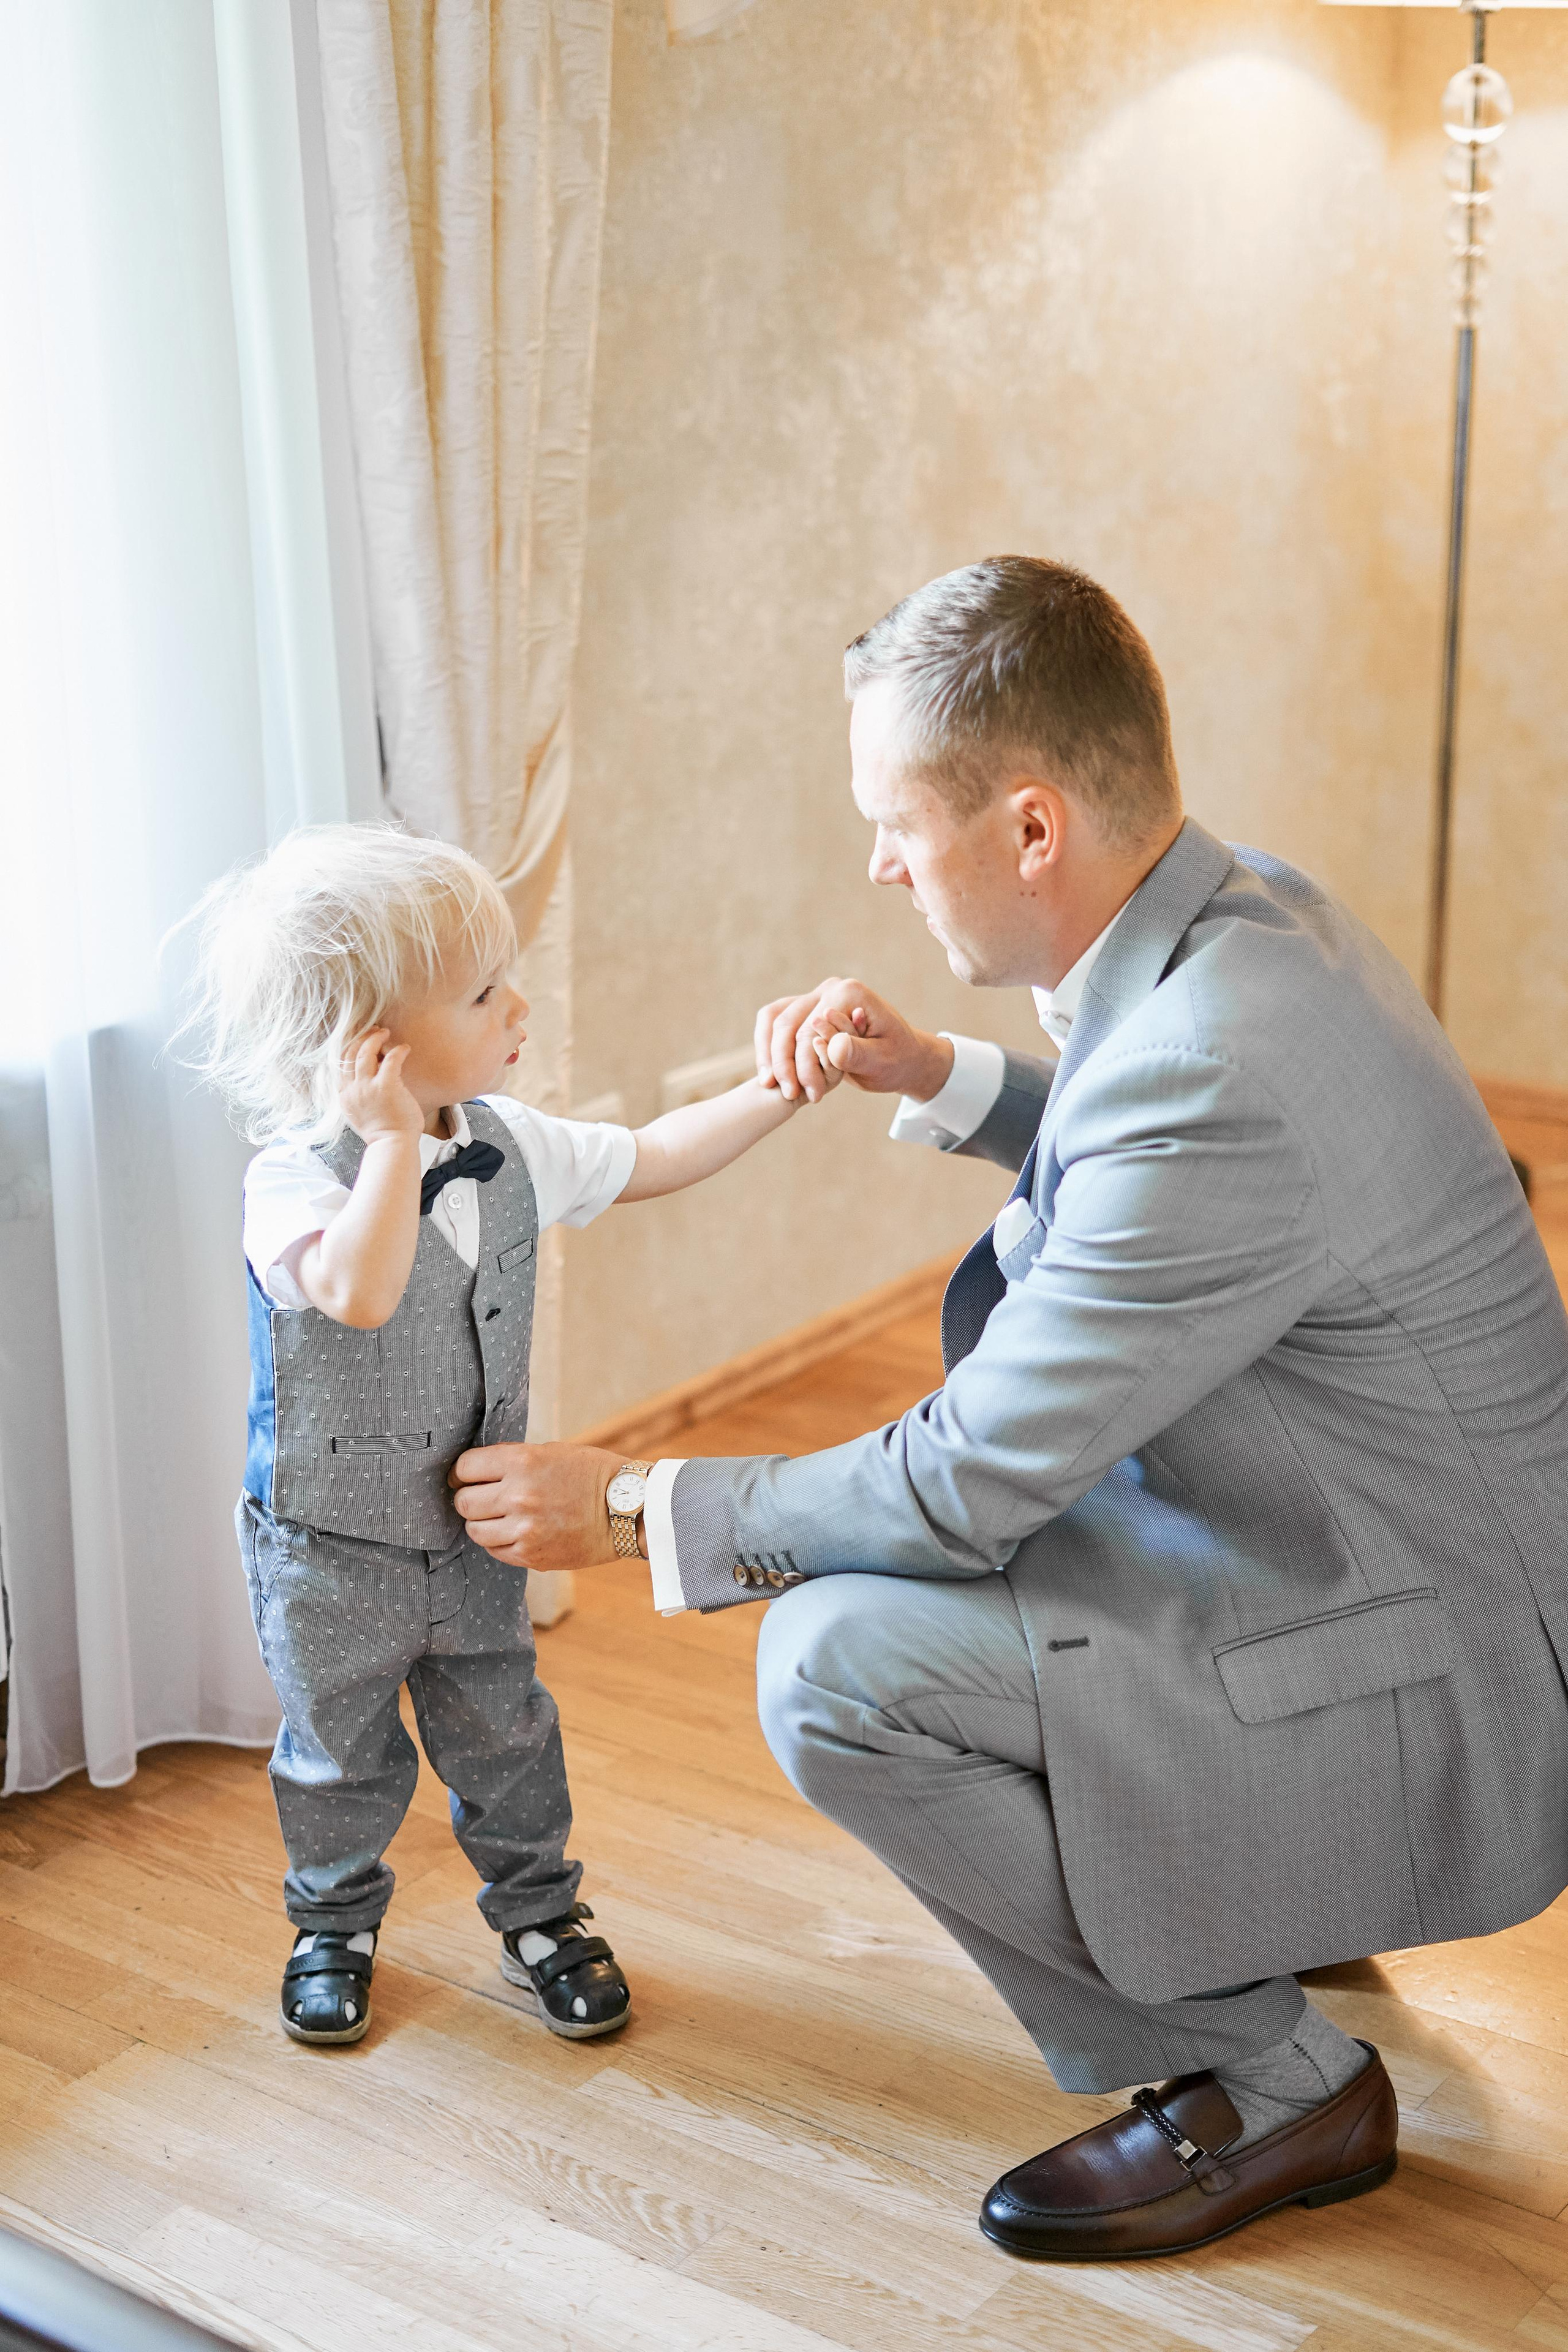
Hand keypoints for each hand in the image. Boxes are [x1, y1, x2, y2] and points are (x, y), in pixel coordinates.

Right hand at [338, 1027, 422, 1145]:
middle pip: (350, 1053)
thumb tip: (370, 1072)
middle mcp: (352, 1090)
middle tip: (375, 1031)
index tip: (361, 1040)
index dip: (351, 1047)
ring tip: (386, 1032)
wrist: (392, 1145)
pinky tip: (405, 1048)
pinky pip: (390, 1059)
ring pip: (365, 1052)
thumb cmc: (383, 1132)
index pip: (340, 1063)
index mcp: (344, 1096)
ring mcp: (367, 1088)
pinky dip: (398, 1050)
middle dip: (362, 1038)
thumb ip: (358, 1093)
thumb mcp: (359, 1112)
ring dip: (375, 1038)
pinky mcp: (386, 1087)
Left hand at [449, 1442, 625, 1570]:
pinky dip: (499, 1541)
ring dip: (482, 1523)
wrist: (628, 1509)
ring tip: (498, 1517)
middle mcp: (519, 1496)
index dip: (462, 1472)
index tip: (465, 1476)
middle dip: (468, 1498)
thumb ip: (513, 1460)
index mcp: (522, 1462)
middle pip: (464, 1502)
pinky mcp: (532, 1556)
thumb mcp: (552, 1452)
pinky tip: (515, 1532)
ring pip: (475, 1530)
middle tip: (480, 1497)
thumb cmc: (591, 1474)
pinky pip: (495, 1550)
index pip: (465, 1467)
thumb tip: (477, 1470)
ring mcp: (524, 1530)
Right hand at [754, 980, 954, 1101]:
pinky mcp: (808, 1011)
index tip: (809, 1095)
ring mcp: (817, 998)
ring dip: (768, 1052)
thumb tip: (830, 1047)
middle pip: (786, 1021)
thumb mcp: (882, 1061)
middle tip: (788, 1094)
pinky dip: (769, 1047)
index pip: (810, 1030)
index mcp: (848, 994)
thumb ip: (856, 1053)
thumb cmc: (898, 1060)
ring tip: (770, 1085)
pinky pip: (777, 1022)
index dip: (803, 1064)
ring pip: (774, 1018)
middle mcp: (829, 990)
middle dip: (783, 1061)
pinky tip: (771, 1074)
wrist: (905, 1057)